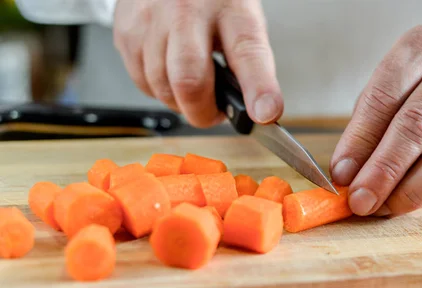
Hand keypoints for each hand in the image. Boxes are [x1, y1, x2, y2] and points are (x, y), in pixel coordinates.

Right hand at [112, 0, 282, 126]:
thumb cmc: (212, 2)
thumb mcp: (241, 21)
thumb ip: (250, 66)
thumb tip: (258, 111)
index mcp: (230, 9)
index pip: (248, 53)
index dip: (258, 88)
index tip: (265, 113)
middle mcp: (188, 11)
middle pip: (189, 80)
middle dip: (202, 112)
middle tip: (214, 113)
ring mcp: (152, 20)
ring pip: (161, 88)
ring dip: (180, 103)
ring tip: (194, 87)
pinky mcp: (127, 31)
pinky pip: (142, 83)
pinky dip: (159, 90)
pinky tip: (170, 72)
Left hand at [329, 24, 421, 216]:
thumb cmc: (414, 84)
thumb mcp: (384, 89)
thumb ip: (366, 128)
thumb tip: (347, 175)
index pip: (387, 95)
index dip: (361, 140)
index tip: (341, 174)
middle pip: (421, 124)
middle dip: (386, 170)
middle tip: (360, 200)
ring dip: (410, 191)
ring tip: (381, 207)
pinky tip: (404, 203)